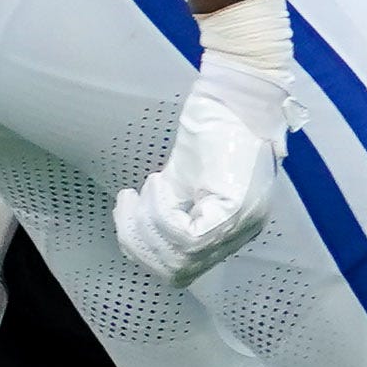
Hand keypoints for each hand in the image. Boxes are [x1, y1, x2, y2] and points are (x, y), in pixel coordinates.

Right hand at [114, 0, 289, 284]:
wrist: (234, 95)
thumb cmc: (211, 130)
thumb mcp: (183, 181)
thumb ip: (170, 216)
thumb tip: (139, 242)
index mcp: (229, 232)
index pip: (181, 270)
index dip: (144, 249)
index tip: (129, 210)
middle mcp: (239, 236)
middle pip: (176, 271)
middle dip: (138, 242)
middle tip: (127, 205)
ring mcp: (239, 225)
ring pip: (178, 258)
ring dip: (146, 226)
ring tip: (141, 191)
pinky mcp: (234, 210)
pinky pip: (185, 235)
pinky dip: (160, 212)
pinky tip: (157, 182)